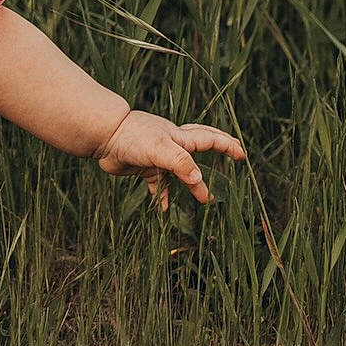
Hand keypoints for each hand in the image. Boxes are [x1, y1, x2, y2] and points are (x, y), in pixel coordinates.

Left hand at [95, 110, 245, 209]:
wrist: (103, 136)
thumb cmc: (132, 137)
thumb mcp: (160, 148)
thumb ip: (181, 163)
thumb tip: (199, 180)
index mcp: (179, 137)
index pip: (210, 139)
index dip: (227, 146)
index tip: (242, 155)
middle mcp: (171, 145)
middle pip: (199, 150)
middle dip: (217, 155)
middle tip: (232, 165)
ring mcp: (158, 156)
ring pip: (180, 171)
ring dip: (192, 184)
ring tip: (204, 200)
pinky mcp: (144, 167)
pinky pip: (158, 183)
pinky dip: (163, 195)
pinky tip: (164, 208)